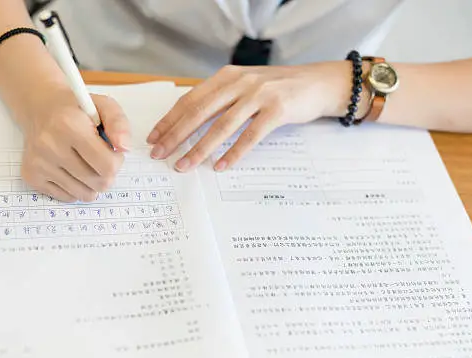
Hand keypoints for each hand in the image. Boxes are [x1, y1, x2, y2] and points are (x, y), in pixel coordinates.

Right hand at [21, 87, 129, 201]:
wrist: (39, 109)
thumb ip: (119, 124)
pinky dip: (75, 187)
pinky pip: (68, 197)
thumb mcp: (104, 106)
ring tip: (86, 163)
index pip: (108, 166)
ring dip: (92, 183)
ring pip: (85, 194)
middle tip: (100, 158)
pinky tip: (70, 168)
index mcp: (69, 125)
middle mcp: (50, 145)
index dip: (117, 161)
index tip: (112, 151)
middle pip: (99, 183)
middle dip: (107, 174)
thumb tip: (124, 148)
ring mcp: (39, 163)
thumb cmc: (76, 110)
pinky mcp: (31, 176)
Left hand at [147, 62, 349, 171]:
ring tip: (184, 165)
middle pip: (199, 112)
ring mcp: (259, 95)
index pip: (190, 99)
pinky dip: (235, 153)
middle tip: (160, 154)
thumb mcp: (245, 86)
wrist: (317, 83)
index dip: (170, 119)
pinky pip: (251, 136)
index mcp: (227, 77)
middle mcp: (240, 83)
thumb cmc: (277, 89)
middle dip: (176, 135)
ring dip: (200, 148)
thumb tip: (189, 122)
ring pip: (222, 126)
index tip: (154, 137)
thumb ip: (221, 99)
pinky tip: (221, 166)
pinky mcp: (277, 110)